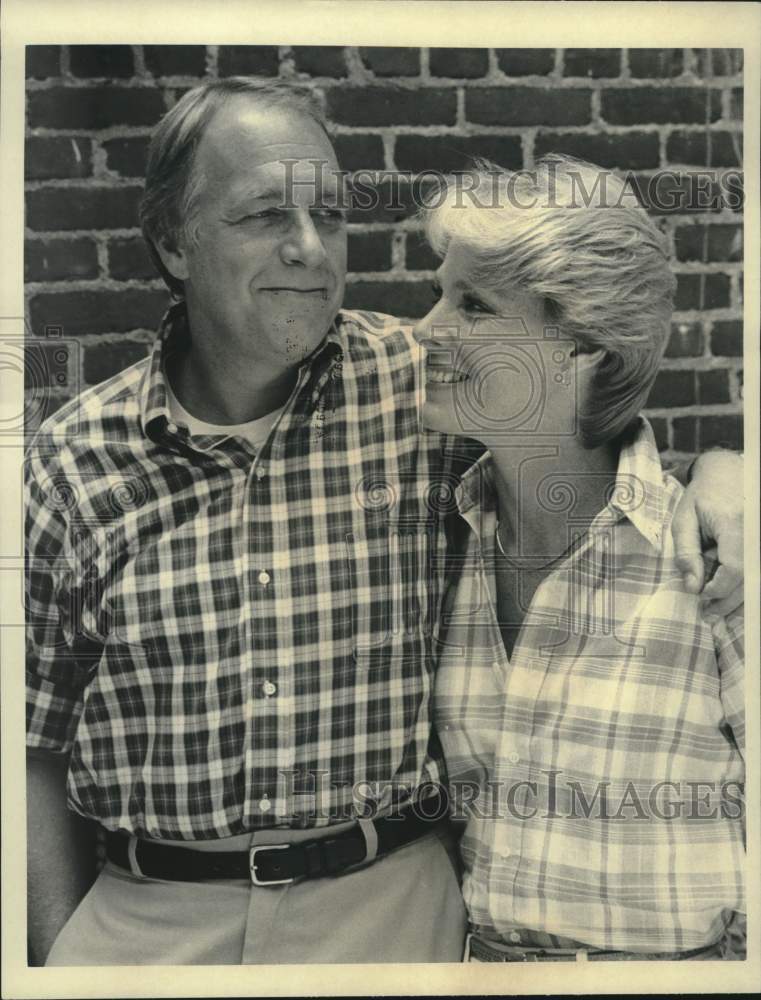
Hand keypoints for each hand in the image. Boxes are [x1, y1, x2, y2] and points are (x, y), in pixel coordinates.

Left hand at [671, 450, 743, 615]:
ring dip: (738, 598)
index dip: (718, 589)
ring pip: (755, 578)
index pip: (734, 567)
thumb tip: (692, 587)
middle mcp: (756, 531)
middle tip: (708, 615)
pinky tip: (731, 597)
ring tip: (718, 612)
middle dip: (727, 601)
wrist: (727, 473)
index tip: (700, 596)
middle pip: (749, 578)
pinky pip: (756, 570)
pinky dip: (744, 586)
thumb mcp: (684, 520)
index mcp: (735, 523)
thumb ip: (686, 553)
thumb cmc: (702, 496)